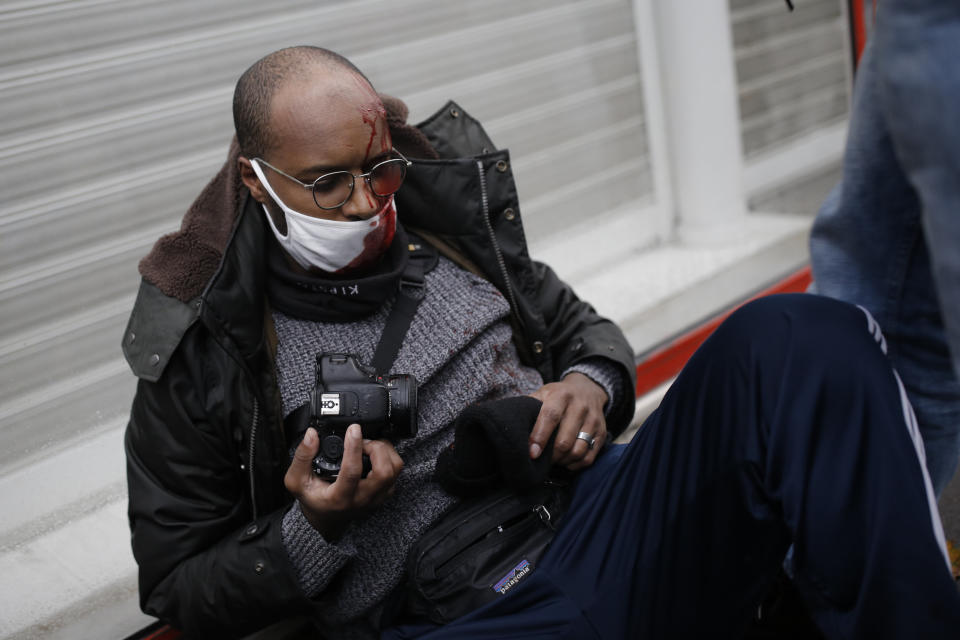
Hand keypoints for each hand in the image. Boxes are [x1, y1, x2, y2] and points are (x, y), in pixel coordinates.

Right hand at [284, 424, 403, 539]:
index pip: (352, 471)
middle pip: (384, 472)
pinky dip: (389, 459)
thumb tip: (312, 435)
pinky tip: (374, 455)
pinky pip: (396, 473)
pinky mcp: (384, 494)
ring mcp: (376, 498)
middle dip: (376, 449)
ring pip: (394, 471)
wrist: (326, 518)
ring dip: (385, 452)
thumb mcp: (296, 480)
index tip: (353, 429)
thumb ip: (302, 457)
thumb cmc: (313, 498)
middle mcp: (362, 499)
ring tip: (369, 446)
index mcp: (340, 498)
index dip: (354, 447)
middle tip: (363, 440)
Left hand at [528, 372, 607, 470]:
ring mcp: (593, 420)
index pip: (550, 417)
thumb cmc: (558, 395)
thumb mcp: (544, 393)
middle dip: (551, 455)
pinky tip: (566, 461)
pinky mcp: (602, 432)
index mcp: (561, 395)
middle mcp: (580, 406)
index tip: (532, 453)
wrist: (587, 389)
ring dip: (563, 461)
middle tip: (542, 459)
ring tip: (554, 460)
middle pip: (565, 440)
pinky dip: (575, 465)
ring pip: (578, 451)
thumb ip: (529, 406)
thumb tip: (511, 424)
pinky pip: (589, 457)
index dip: (540, 436)